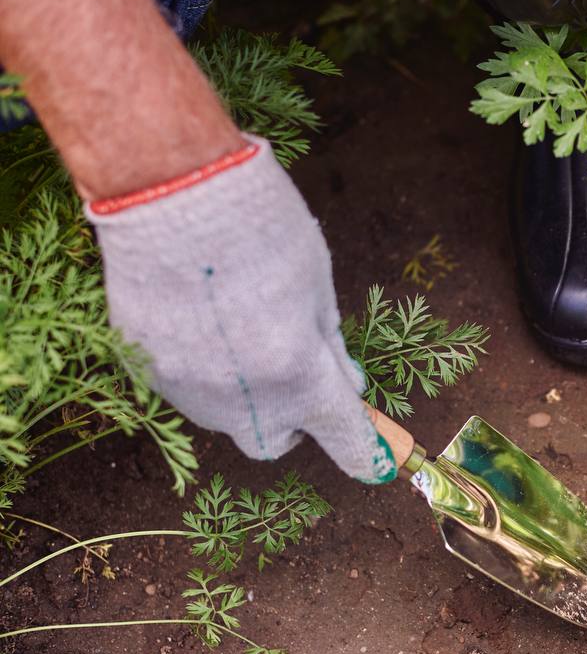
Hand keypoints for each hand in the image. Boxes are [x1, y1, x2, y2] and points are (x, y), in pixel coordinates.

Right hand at [87, 136, 396, 482]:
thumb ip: (331, 347)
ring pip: (225, 419)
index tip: (376, 462)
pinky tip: (200, 318)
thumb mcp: (319, 286)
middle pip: (273, 443)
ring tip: (240, 328)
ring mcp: (186, 390)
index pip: (344, 438)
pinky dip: (201, 371)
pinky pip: (183, 388)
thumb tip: (347, 385)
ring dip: (245, 397)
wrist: (170, 190)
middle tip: (297, 374)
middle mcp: (242, 400)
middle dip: (293, 423)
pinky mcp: (143, 369)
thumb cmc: (260, 227)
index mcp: (300, 377)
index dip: (364, 452)